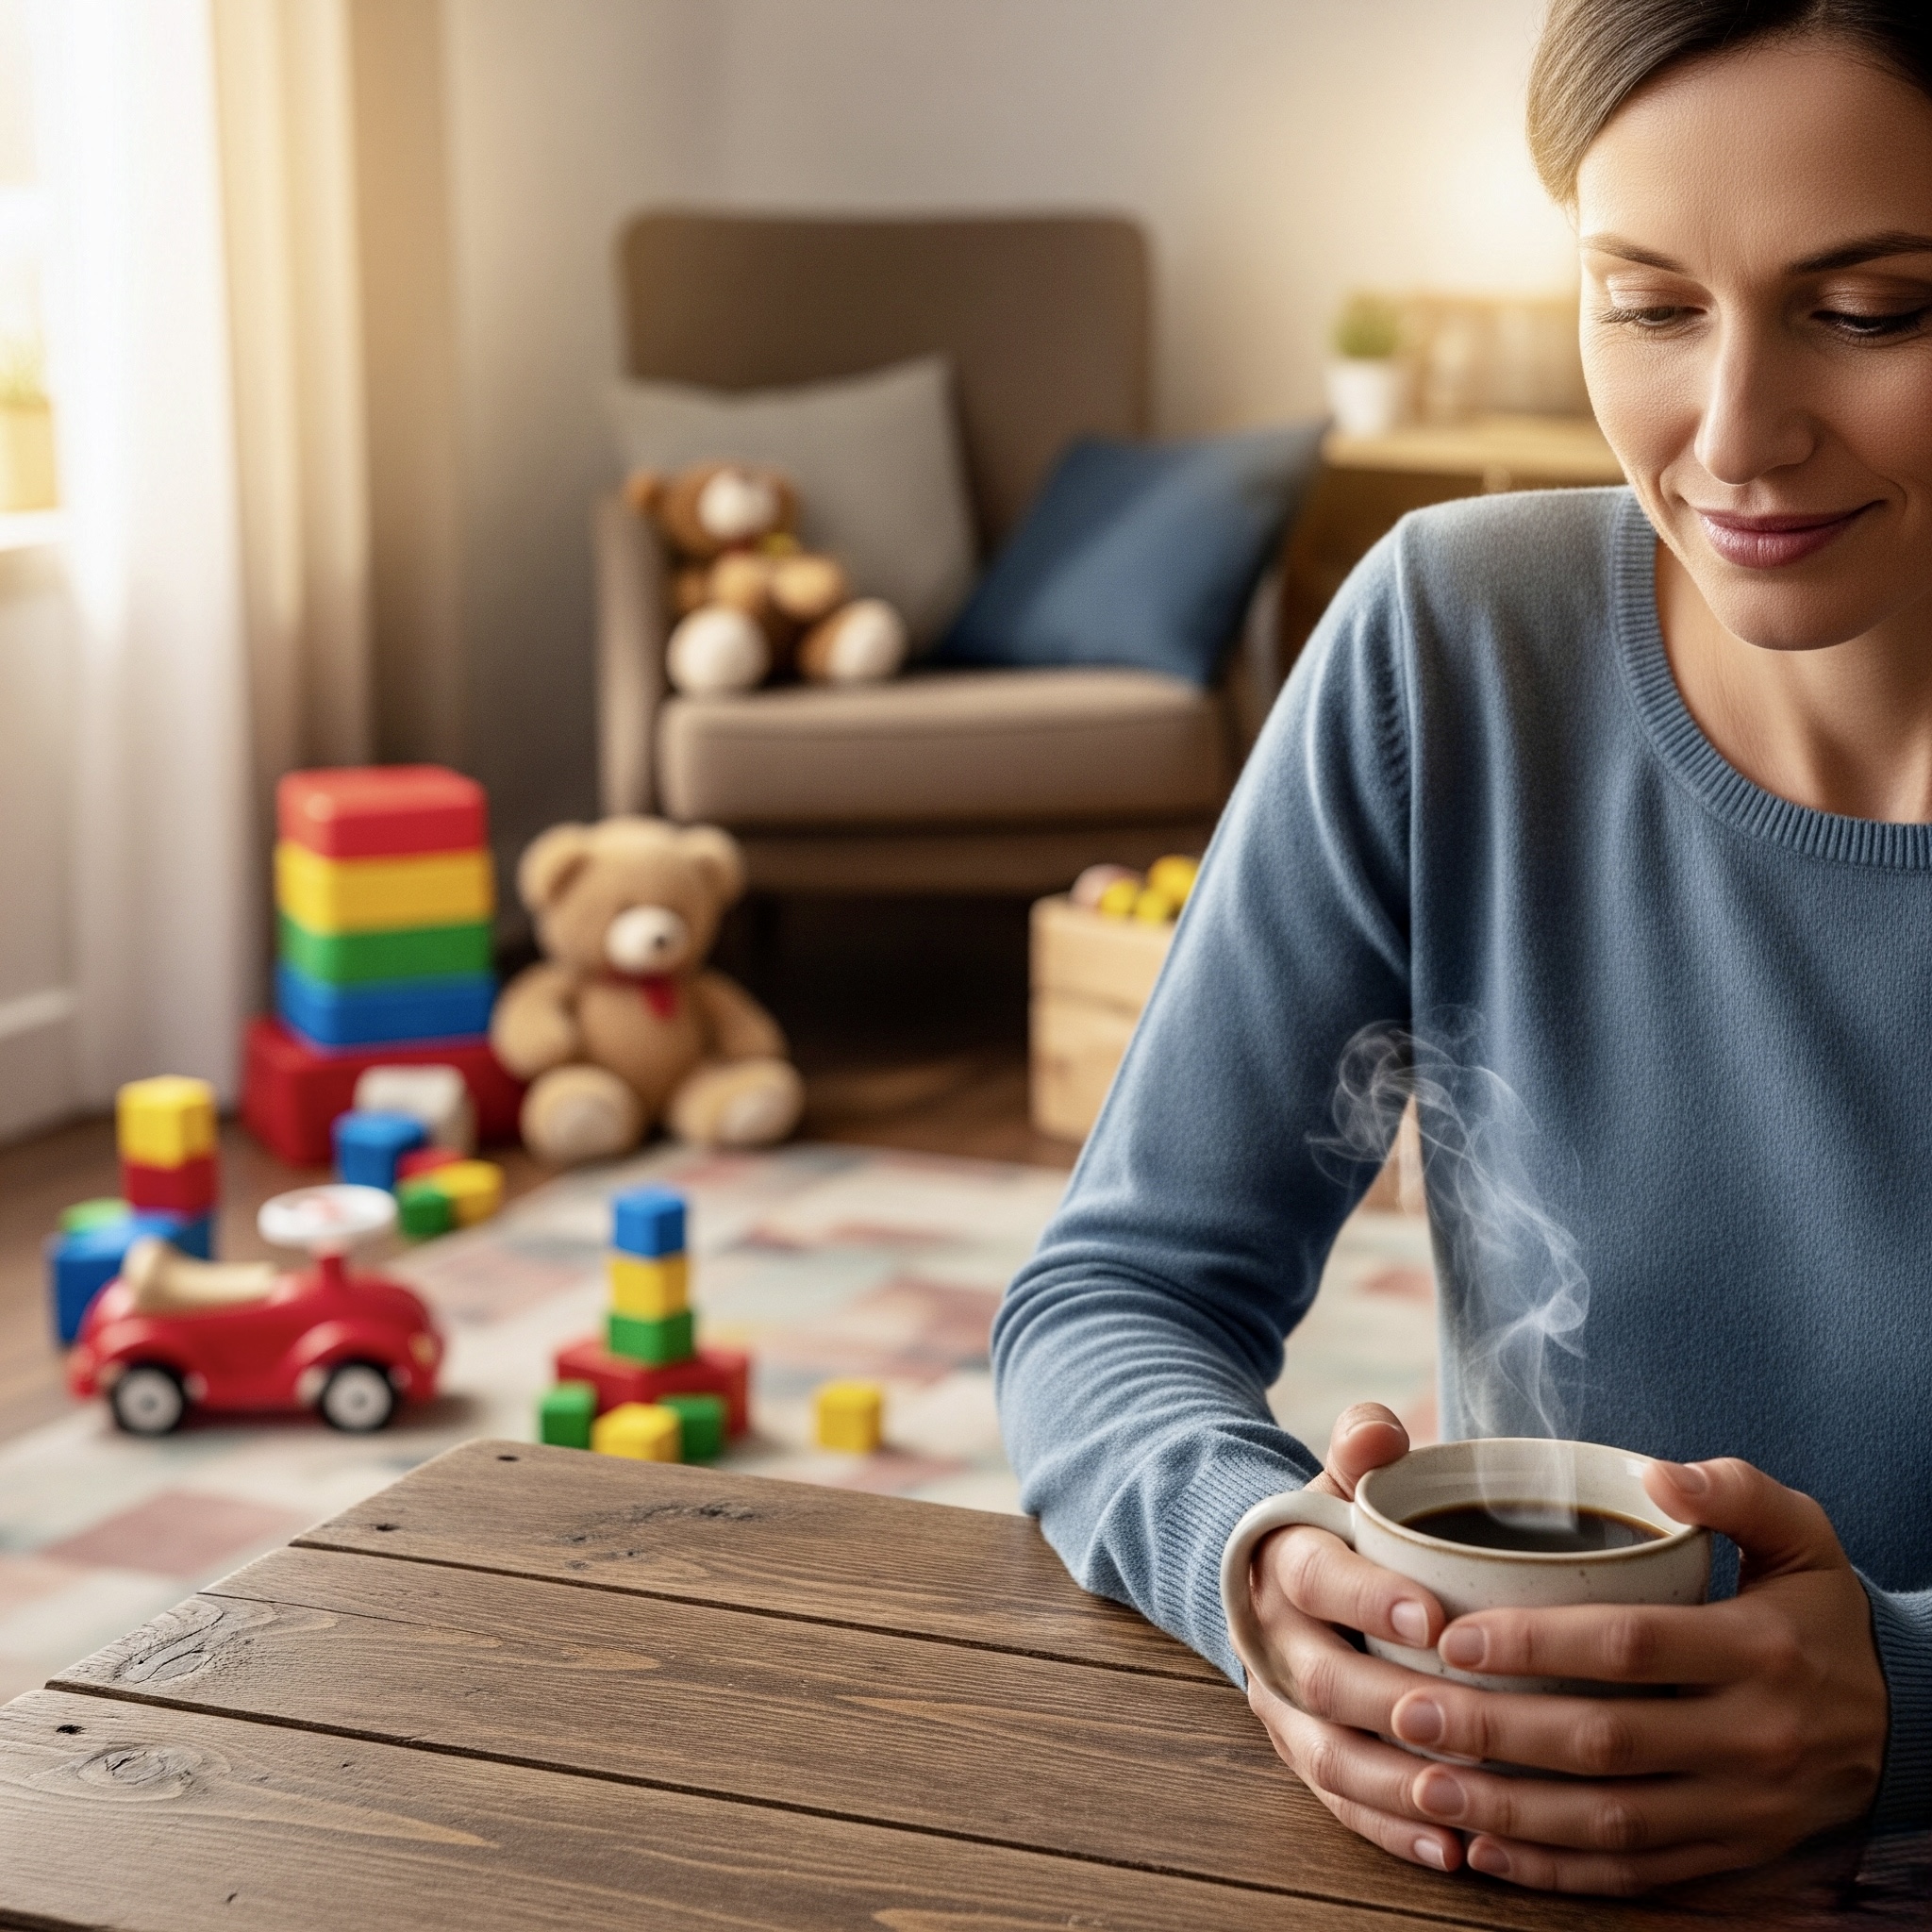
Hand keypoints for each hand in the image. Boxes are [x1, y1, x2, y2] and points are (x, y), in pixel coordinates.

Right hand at [1244, 1402, 1467, 1872]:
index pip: (1315, 1575)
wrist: (1282, 1580)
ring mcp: (1282, 1705)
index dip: (1369, 1595)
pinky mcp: (1303, 1757)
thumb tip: (1379, 1429)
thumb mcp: (1345, 1479)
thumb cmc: (1343, 1526)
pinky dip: (1392, 1830)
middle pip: (1322, 1678)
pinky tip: (1452, 1849)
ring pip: (1329, 1754)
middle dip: (1396, 1705)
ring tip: (1469, 1803)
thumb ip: (1361, 1447)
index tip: (1435, 1617)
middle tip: (1474, 1723)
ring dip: (1398, 1784)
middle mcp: (1271, 1637)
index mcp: (1281, 1559)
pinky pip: (1340, 1803)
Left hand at [1380, 1457, 1887, 1893]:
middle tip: (1408, 1712)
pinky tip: (1487, 1848)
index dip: (1538, 1643)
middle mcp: (1752, 1737)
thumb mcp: (1802, 1533)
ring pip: (1611, 1822)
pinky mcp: (1732, 1854)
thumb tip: (1654, 1474)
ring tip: (1424, 1786)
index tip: (1454, 1636)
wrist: (1907, 1717)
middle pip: (1605, 1742)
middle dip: (1497, 1732)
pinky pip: (1637, 1874)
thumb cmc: (1819, 1608)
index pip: (1632, 1647)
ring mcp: (1743, 1807)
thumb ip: (1733, 1490)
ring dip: (1510, 1811)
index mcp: (1759, 1649)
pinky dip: (1558, 1869)